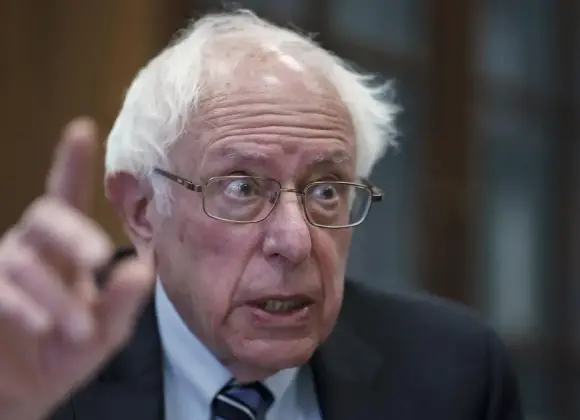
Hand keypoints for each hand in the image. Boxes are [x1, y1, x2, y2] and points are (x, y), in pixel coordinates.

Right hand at [0, 118, 153, 419]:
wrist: (27, 392)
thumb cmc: (69, 349)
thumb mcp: (106, 331)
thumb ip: (122, 303)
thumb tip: (142, 272)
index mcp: (65, 248)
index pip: (68, 198)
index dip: (72, 164)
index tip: (82, 129)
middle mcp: (31, 248)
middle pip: (46, 217)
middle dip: (74, 234)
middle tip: (100, 259)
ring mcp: (2, 271)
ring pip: (24, 262)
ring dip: (55, 296)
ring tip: (81, 328)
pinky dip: (22, 308)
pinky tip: (41, 325)